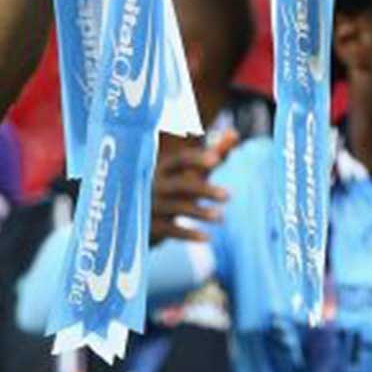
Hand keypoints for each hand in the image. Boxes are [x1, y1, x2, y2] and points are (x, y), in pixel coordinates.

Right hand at [151, 130, 236, 245]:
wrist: (135, 217)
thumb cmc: (173, 187)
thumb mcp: (190, 170)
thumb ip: (213, 153)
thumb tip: (235, 133)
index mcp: (163, 167)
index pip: (180, 160)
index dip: (197, 159)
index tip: (216, 159)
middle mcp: (155, 184)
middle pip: (181, 185)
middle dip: (204, 190)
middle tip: (229, 195)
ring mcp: (151, 206)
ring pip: (177, 208)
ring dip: (200, 212)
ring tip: (221, 218)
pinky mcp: (150, 227)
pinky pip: (171, 230)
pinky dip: (189, 234)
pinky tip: (207, 237)